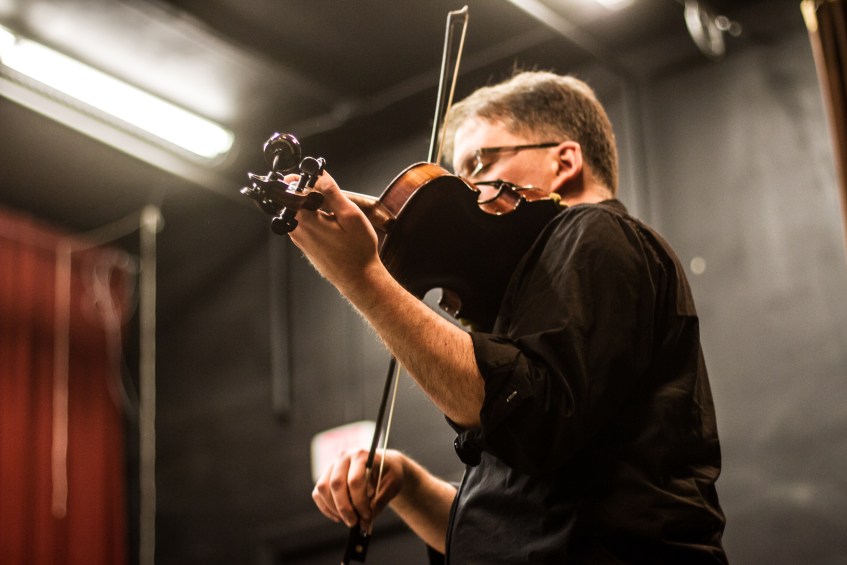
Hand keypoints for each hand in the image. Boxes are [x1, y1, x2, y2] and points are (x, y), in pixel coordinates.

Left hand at [287, 171, 382, 295]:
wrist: (358, 279)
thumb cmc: (358, 250)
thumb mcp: (350, 215)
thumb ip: (331, 192)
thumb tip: (318, 174)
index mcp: (305, 220)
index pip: (293, 188)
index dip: (305, 177)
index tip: (317, 175)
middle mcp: (296, 229)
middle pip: (294, 198)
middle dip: (310, 191)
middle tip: (329, 192)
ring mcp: (298, 239)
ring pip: (299, 211)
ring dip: (314, 204)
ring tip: (334, 209)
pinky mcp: (304, 244)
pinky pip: (303, 222)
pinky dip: (315, 216)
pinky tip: (333, 224)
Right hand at [312, 449, 405, 532]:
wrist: (384, 465)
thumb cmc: (389, 474)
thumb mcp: (392, 486)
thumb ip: (379, 502)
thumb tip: (364, 522)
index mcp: (362, 455)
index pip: (355, 480)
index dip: (359, 502)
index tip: (366, 516)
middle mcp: (344, 456)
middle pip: (336, 484)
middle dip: (345, 508)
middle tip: (354, 523)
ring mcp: (332, 465)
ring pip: (323, 488)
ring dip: (334, 508)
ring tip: (348, 519)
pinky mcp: (326, 475)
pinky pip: (318, 493)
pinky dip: (326, 508)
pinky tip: (339, 516)